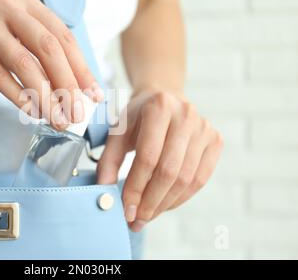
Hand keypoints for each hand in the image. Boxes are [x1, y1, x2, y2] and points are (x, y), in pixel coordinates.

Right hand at [0, 0, 103, 128]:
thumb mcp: (10, 30)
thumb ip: (38, 50)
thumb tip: (71, 86)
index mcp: (24, 0)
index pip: (63, 35)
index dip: (81, 68)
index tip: (92, 94)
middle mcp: (6, 3)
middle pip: (49, 48)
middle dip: (67, 85)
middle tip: (76, 113)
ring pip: (24, 62)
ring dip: (44, 96)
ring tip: (54, 118)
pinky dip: (16, 94)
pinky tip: (29, 110)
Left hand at [97, 90, 223, 231]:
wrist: (164, 99)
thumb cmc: (137, 118)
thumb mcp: (118, 131)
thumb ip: (109, 160)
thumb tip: (104, 191)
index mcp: (159, 107)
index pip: (147, 157)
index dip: (136, 187)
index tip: (126, 210)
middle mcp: (186, 115)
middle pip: (169, 171)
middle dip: (151, 201)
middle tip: (136, 220)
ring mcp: (204, 128)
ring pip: (186, 178)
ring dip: (165, 204)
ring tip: (147, 216)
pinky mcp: (215, 140)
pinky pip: (200, 179)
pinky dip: (181, 198)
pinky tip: (164, 205)